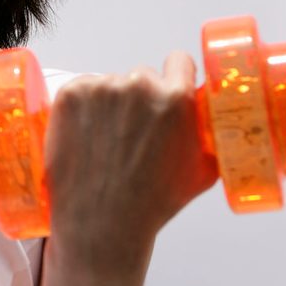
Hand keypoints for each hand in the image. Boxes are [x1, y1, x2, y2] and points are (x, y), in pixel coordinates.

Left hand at [42, 51, 218, 271]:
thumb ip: (210, 134)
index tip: (166, 91)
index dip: (174, 77)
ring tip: (105, 142)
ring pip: (109, 83)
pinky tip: (85, 135)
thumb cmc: (154, 203)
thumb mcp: (202, 170)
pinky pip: (81, 88)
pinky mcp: (70, 94)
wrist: (102, 224)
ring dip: (109, 103)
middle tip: (131, 133)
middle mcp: (139, 86)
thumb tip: (215, 114)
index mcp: (176, 98)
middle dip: (140, 99)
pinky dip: (82, 106)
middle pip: (142, 76)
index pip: (178, 61)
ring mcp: (101, 88)